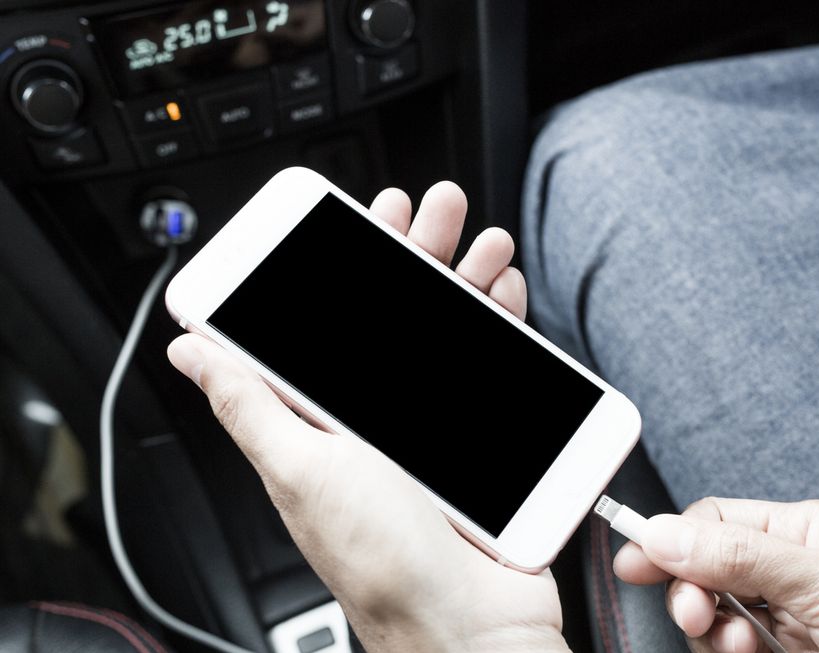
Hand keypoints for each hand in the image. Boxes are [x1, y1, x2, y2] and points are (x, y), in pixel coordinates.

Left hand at [168, 183, 568, 652]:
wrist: (469, 624)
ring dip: (466, 278)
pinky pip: (496, 369)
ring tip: (482, 242)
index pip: (328, 323)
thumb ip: (253, 405)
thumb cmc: (382, 562)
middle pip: (396, 314)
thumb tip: (195, 352)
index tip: (363, 218)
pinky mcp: (483, 442)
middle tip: (434, 211)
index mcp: (324, 421)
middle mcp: (377, 419)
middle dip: (416, 253)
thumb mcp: (304, 470)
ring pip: (450, 331)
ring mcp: (432, 428)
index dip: (344, 264)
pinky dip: (502, 325)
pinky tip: (506, 297)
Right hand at [614, 497, 818, 652]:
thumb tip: (663, 530)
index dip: (672, 539)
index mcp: (807, 533)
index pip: (719, 522)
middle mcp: (799, 575)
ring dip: (715, 635)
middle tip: (698, 617)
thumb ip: (742, 554)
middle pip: (712, 575)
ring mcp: (802, 624)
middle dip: (694, 594)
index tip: (634, 563)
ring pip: (723, 623)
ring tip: (735, 648)